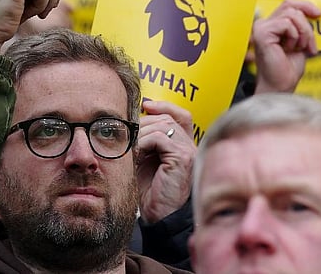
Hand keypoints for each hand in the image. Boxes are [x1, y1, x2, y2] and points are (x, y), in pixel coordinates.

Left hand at [135, 100, 195, 222]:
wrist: (158, 215)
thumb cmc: (151, 190)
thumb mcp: (146, 158)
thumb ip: (146, 138)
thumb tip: (137, 114)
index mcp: (184, 145)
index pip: (180, 114)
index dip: (164, 106)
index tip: (145, 105)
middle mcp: (191, 146)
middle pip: (167, 118)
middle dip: (143, 124)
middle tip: (129, 138)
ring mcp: (189, 151)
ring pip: (162, 125)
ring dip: (141, 135)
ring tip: (132, 150)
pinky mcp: (182, 158)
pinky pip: (159, 138)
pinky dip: (143, 143)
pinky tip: (137, 155)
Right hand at [252, 0, 320, 94]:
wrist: (281, 84)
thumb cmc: (289, 68)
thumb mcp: (301, 41)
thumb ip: (303, 26)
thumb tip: (316, 12)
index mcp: (272, 24)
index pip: (288, 4)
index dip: (305, 5)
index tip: (318, 14)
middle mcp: (264, 23)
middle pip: (292, 8)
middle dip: (306, 27)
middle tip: (308, 46)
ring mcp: (261, 27)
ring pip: (292, 15)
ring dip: (302, 34)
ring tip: (297, 49)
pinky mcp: (262, 33)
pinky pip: (287, 24)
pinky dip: (294, 37)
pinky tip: (288, 49)